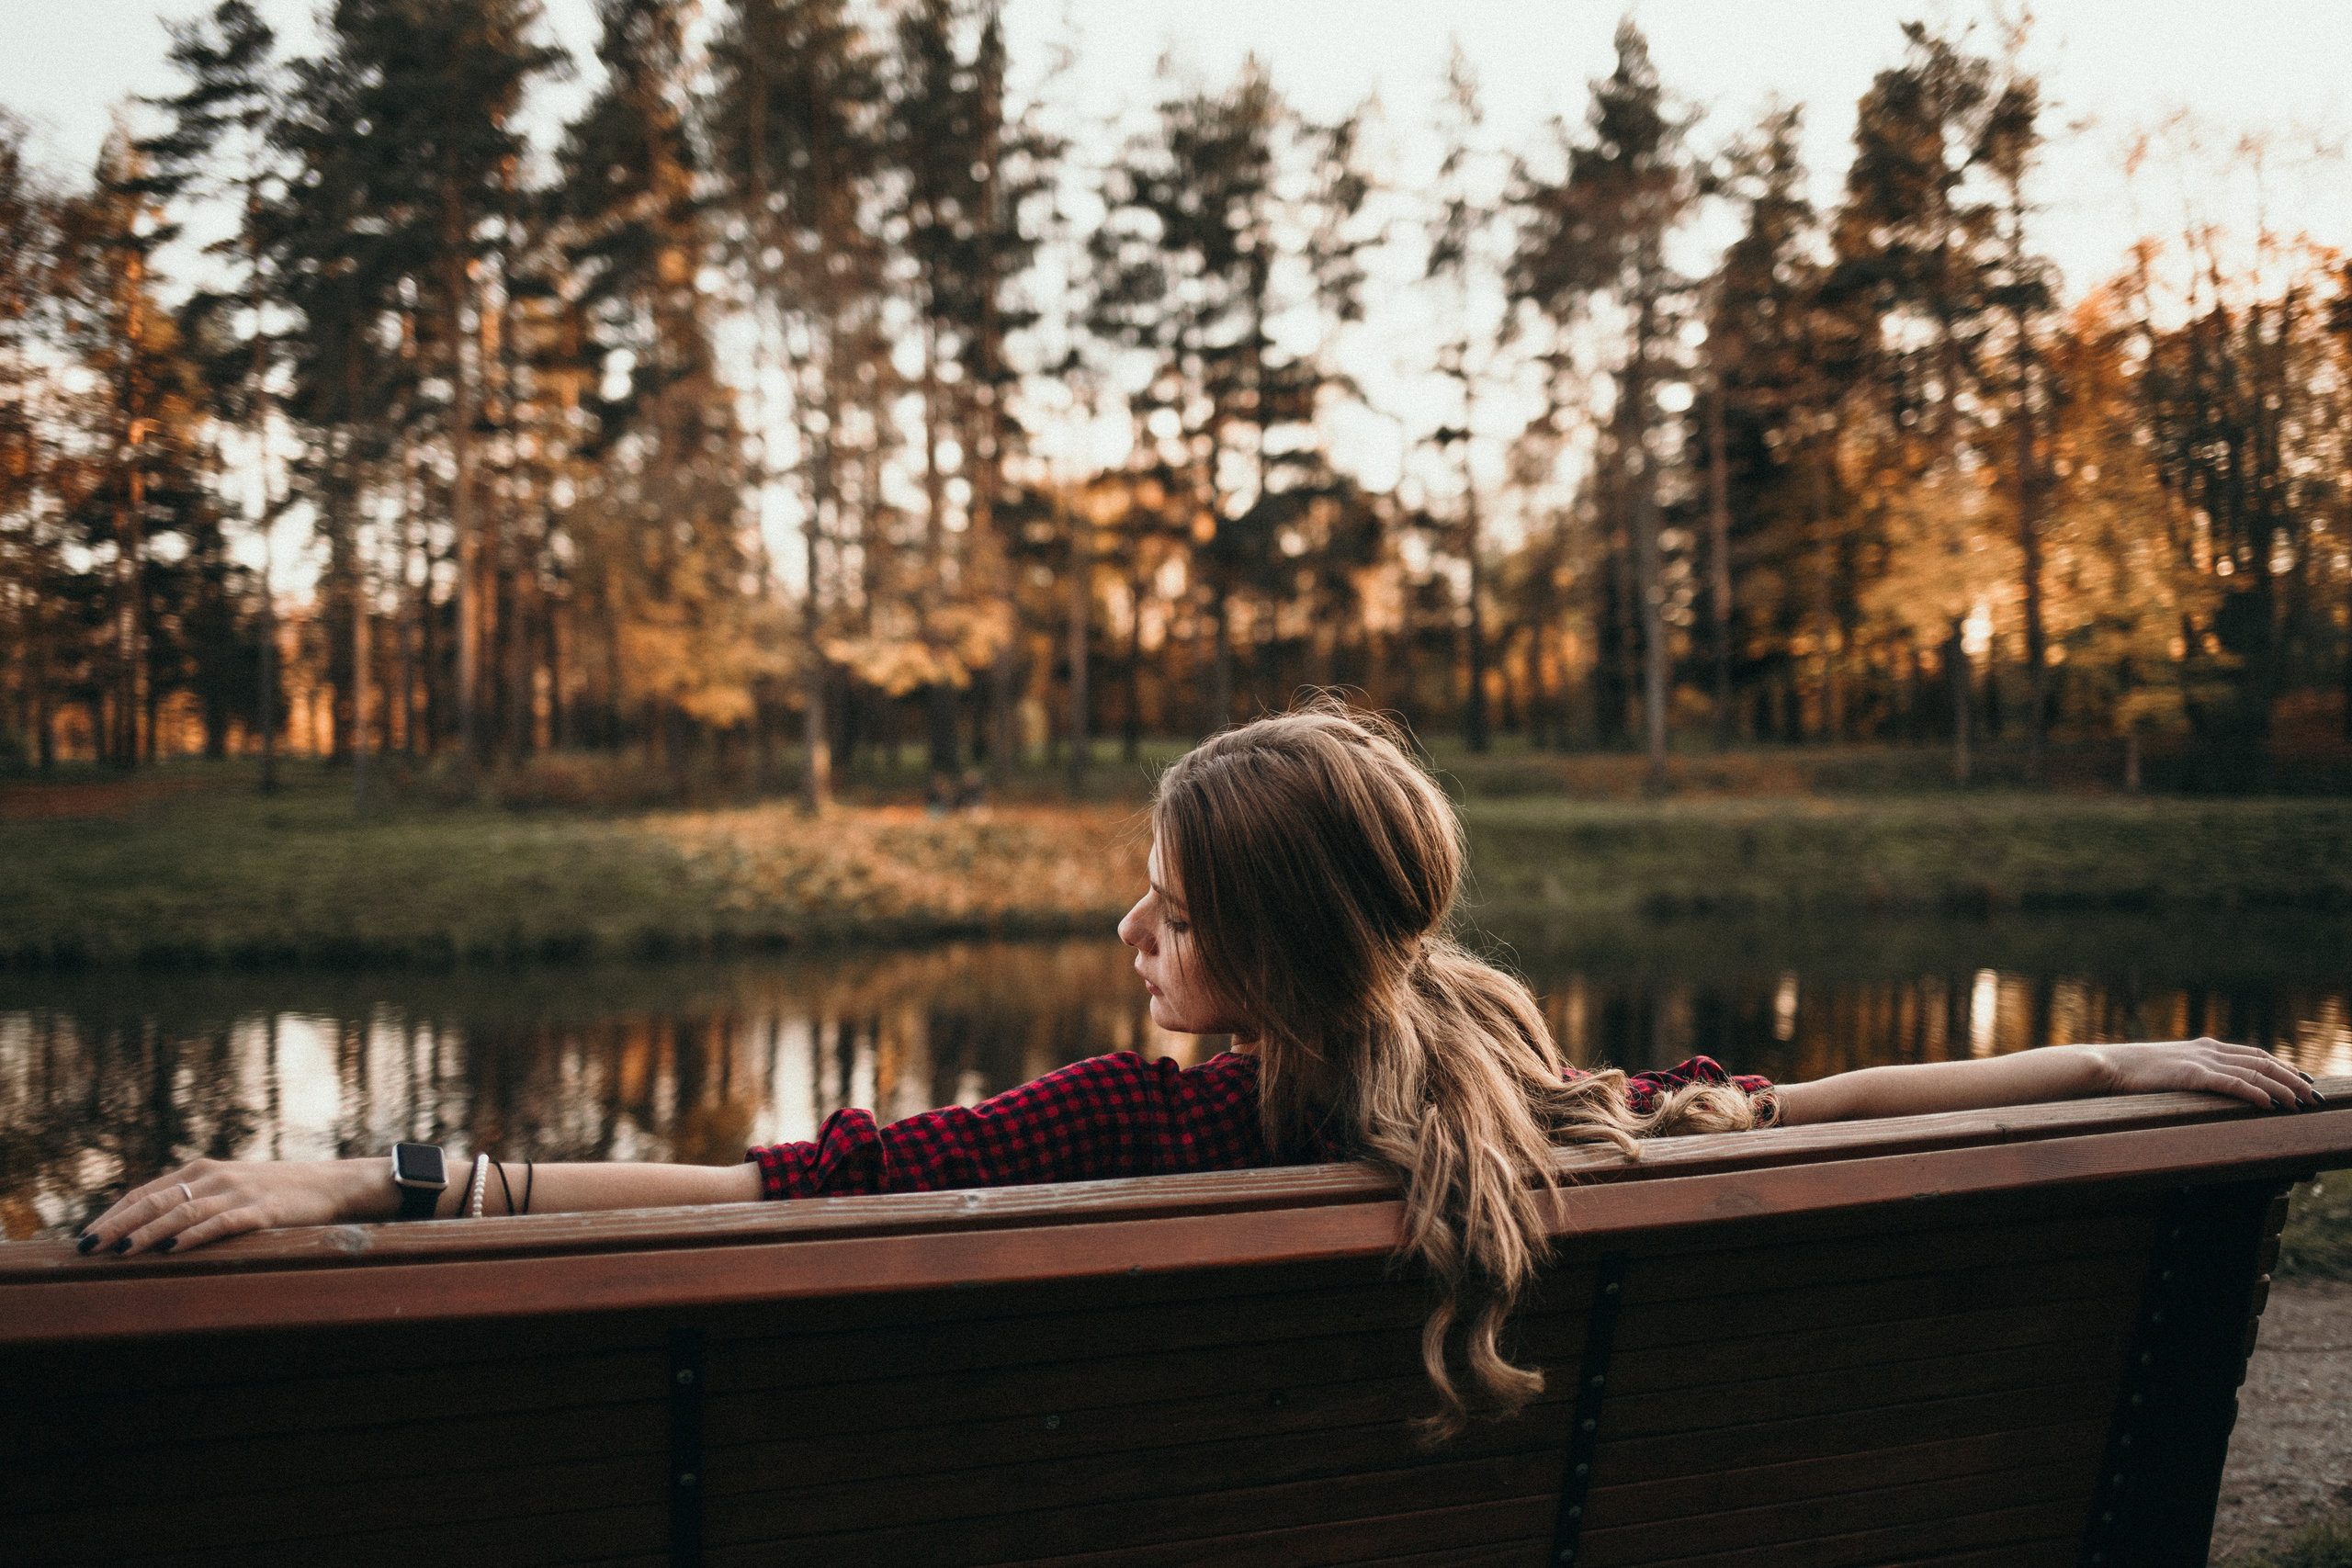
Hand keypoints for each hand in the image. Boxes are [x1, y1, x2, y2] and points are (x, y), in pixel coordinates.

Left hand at [76, 1157, 391, 1257]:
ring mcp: (239, 1192)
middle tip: (87, 1248)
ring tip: (120, 1252)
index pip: (145, 1192)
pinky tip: (173, 1250)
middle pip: (155, 1201)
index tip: (84, 1238)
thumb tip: (150, 1229)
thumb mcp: (232, 1188)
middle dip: (117, 1225)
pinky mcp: (263, 1210)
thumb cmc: (278, 1193)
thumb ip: (196, 1199)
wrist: (334, 1185)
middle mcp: (215, 1176)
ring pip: (182, 1213)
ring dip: (147, 1233)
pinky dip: (195, 1236)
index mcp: (203, 1169)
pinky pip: (222, 1223)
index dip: (112, 1214)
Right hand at [2089, 1038, 2320, 1110]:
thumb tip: (2204, 1086)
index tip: (2302, 1080)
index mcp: (2204, 1047)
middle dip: (2292, 1078)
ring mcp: (2200, 1061)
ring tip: (2302, 1103)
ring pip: (2254, 1072)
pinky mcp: (2191, 1075)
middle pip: (2262, 1061)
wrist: (2107, 1065)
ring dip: (2282, 1088)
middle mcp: (2208, 1049)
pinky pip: (2232, 1083)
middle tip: (2314, 1097)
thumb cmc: (2132, 1071)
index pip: (2255, 1054)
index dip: (2282, 1066)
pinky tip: (2270, 1104)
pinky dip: (2255, 1093)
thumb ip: (2190, 1071)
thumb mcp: (2168, 1068)